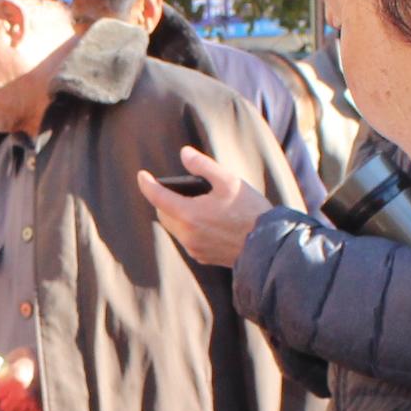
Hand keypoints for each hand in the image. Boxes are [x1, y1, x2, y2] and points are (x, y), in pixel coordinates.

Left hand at [136, 145, 269, 267]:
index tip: (142, 175)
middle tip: (178, 189)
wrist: (268, 245)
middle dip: (164, 200)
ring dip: (177, 215)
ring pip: (175, 228)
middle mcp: (187, 235)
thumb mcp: (229, 181)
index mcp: (189, 215)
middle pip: (163, 215)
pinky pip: (187, 240)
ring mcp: (194, 249)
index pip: (157, 197)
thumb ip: (203, 166)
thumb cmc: (250, 211)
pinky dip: (189, 228)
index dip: (146, 184)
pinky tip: (206, 221)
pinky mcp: (203, 257)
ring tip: (195, 203)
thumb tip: (184, 153)